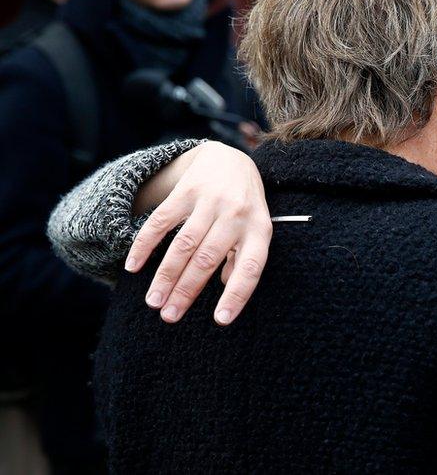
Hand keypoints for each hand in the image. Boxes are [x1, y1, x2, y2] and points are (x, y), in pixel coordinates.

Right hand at [124, 142, 272, 325]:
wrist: (231, 159)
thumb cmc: (244, 207)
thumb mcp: (255, 231)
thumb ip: (243, 258)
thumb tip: (226, 288)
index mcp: (259, 231)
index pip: (250, 268)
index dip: (236, 295)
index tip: (220, 320)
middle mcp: (237, 215)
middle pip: (207, 260)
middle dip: (186, 291)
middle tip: (169, 316)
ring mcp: (211, 201)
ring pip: (183, 245)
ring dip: (165, 275)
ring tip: (153, 301)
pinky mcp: (186, 190)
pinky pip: (161, 221)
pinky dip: (145, 245)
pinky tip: (134, 266)